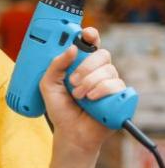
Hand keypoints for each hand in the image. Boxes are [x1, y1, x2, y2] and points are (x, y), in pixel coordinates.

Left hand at [39, 27, 125, 152]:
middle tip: (72, 82)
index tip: (87, 34)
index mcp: (81, 65)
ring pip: (109, 70)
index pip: (91, 45)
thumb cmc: (60, 109)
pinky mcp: (119, 96)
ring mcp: (109, 83)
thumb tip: (71, 49)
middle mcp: (98, 71)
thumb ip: (55, 65)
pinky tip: (92, 100)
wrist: (70, 132)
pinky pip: (116, 85)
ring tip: (79, 97)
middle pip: (101, 55)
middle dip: (85, 67)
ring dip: (90, 83)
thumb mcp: (47, 85)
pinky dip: (102, 91)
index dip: (91, 36)